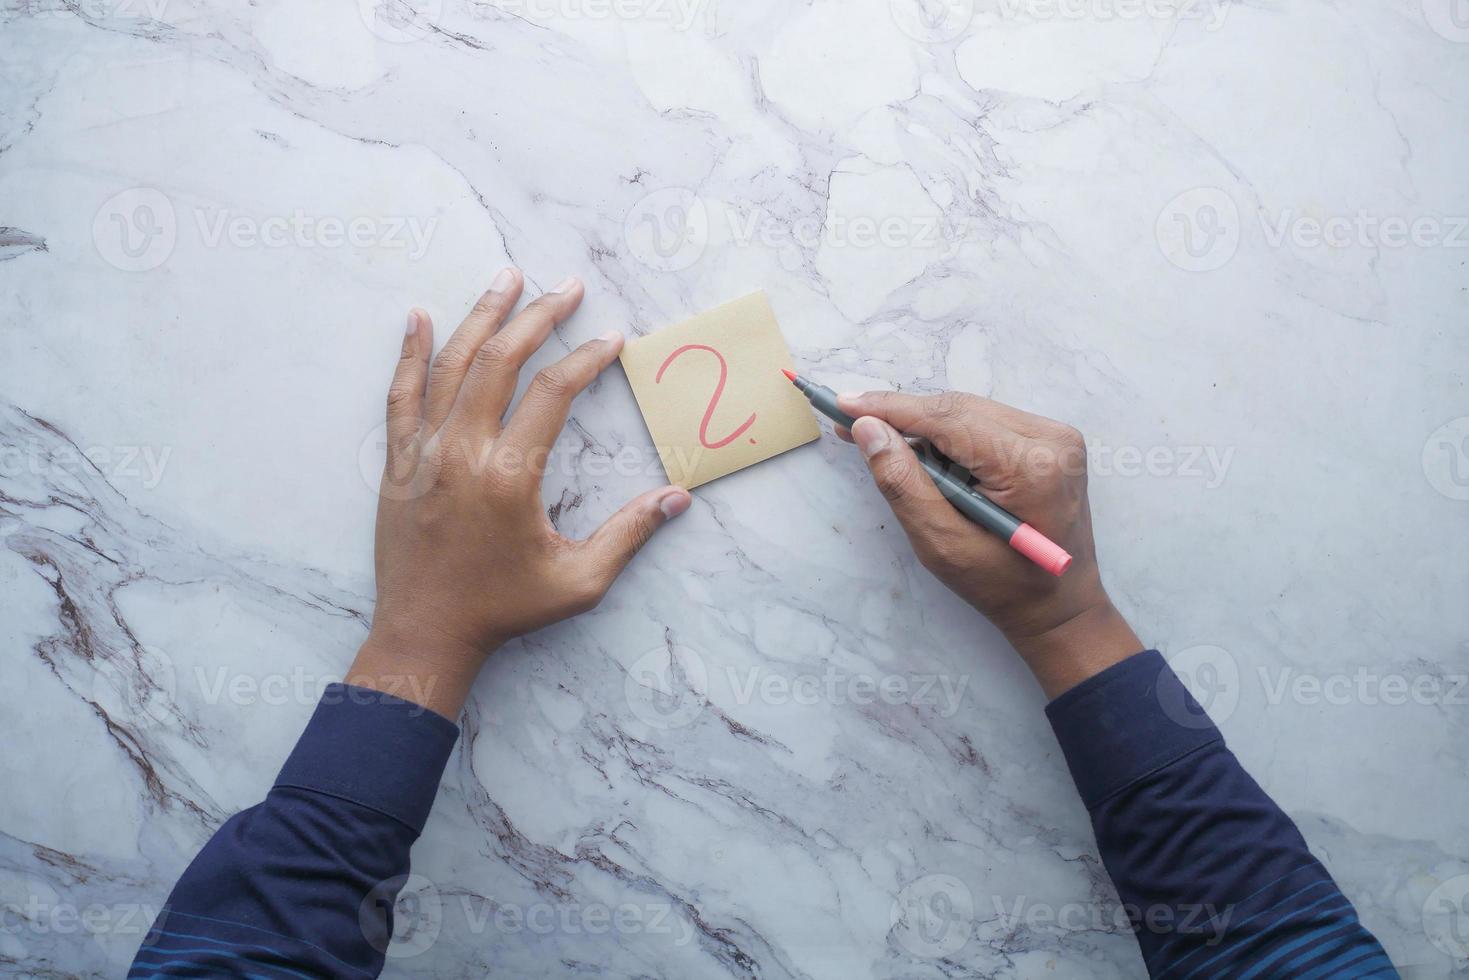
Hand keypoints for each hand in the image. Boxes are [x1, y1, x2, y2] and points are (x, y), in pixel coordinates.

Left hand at [347, 269, 691, 717]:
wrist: (425, 634)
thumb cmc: (504, 609)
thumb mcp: (579, 581)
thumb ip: (630, 534)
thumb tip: (679, 498)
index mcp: (510, 476)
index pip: (554, 392)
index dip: (587, 358)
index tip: (612, 338)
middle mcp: (463, 452)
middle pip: (500, 361)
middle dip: (538, 316)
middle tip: (567, 286)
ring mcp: (423, 453)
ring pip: (450, 365)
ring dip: (480, 316)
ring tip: (507, 277)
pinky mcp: (396, 463)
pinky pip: (400, 395)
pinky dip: (410, 353)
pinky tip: (418, 318)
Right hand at [837, 391, 1139, 698]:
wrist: (1061, 607)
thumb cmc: (1004, 588)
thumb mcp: (943, 545)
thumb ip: (904, 483)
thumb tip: (868, 430)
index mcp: (1031, 465)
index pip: (948, 418)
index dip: (890, 408)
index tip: (843, 403)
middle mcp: (1051, 439)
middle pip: (958, 408)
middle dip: (902, 415)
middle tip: (851, 425)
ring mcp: (1055, 436)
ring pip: (969, 412)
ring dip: (924, 426)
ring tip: (883, 444)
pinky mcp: (1049, 442)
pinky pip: (986, 423)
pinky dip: (950, 436)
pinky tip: (924, 455)